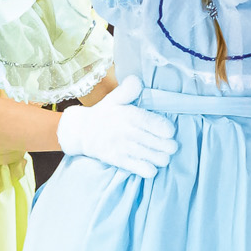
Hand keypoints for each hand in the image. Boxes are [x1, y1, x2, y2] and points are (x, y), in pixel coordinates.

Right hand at [56, 78, 176, 178]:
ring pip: (155, 157)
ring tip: (162, 156)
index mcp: (130, 114)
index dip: (167, 130)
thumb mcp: (114, 98)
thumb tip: (137, 80)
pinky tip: (151, 167)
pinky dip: (149, 170)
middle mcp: (129, 131)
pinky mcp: (119, 161)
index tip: (168, 132)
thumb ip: (128, 90)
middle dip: (169, 146)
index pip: (158, 124)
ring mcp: (124, 147)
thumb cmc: (103, 115)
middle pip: (161, 143)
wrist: (81, 132)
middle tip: (169, 146)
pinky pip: (141, 169)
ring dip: (162, 158)